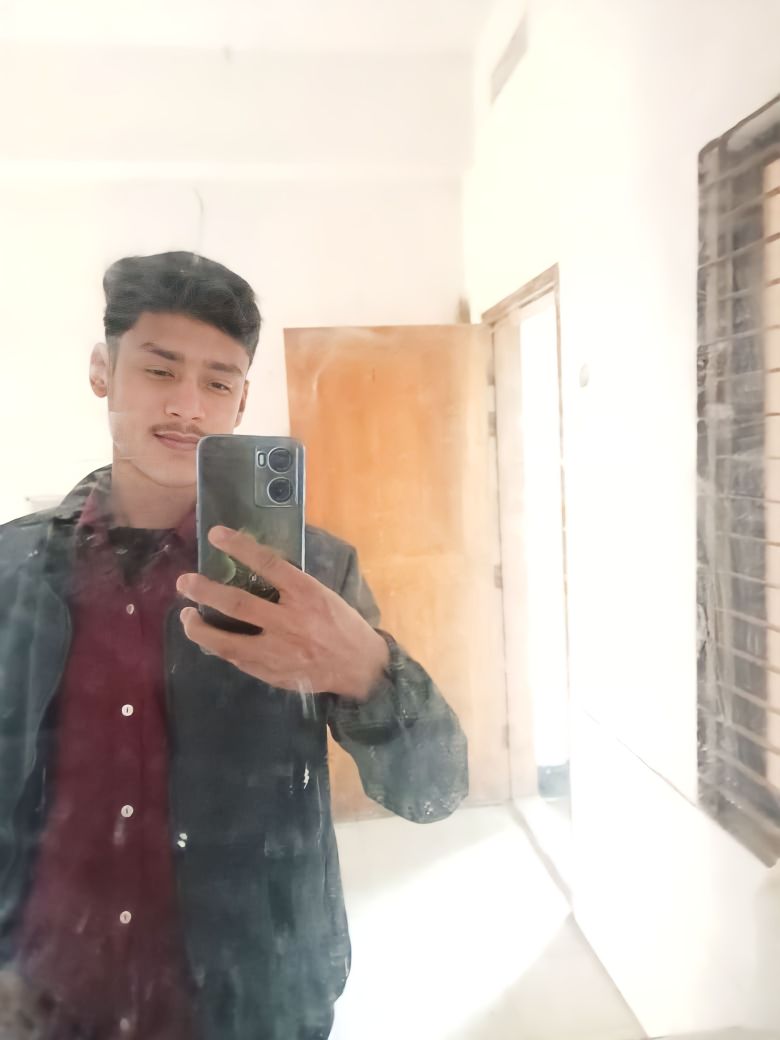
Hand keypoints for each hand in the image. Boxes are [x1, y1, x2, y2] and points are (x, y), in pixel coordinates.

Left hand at [176, 526, 389, 699]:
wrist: (361, 668)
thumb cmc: (342, 625)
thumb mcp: (323, 595)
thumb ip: (292, 587)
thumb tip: (255, 570)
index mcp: (307, 594)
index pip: (268, 563)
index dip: (240, 546)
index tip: (216, 534)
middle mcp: (290, 621)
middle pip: (238, 604)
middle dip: (206, 591)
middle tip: (185, 582)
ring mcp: (278, 650)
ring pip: (227, 641)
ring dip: (200, 628)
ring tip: (186, 617)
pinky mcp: (272, 672)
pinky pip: (237, 659)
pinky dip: (219, 648)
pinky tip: (208, 640)